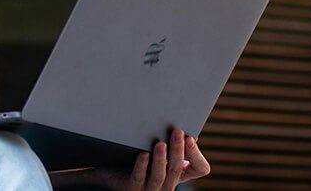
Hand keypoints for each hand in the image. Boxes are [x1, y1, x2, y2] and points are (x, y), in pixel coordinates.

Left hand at [93, 130, 209, 190]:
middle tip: (177, 132)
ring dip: (161, 159)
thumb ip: (170, 141)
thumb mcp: (158, 151)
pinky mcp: (132, 188)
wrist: (112, 172)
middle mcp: (167, 184)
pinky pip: (138, 177)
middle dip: (177, 150)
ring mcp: (150, 188)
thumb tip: (183, 125)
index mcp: (178, 173)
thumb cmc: (138, 158)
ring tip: (160, 143)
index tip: (191, 137)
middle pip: (176, 169)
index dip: (196, 154)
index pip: (199, 168)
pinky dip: (142, 166)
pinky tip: (143, 154)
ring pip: (159, 176)